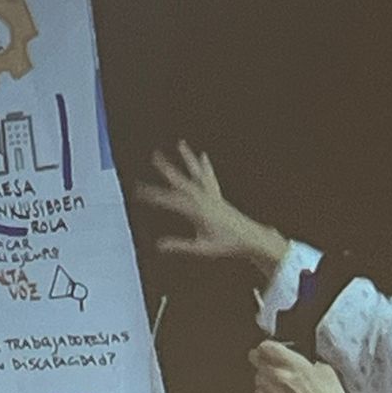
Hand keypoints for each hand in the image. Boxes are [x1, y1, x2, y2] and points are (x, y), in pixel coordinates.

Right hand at [134, 141, 286, 277]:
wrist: (253, 239)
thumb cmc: (227, 245)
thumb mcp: (202, 248)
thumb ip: (180, 246)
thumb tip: (159, 245)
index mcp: (198, 211)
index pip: (170, 200)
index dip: (152, 195)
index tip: (138, 191)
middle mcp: (205, 199)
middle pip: (181, 180)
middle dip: (167, 168)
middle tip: (155, 156)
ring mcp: (212, 196)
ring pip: (197, 173)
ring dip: (188, 158)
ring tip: (181, 144)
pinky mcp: (218, 197)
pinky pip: (209, 178)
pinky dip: (205, 167)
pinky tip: (202, 156)